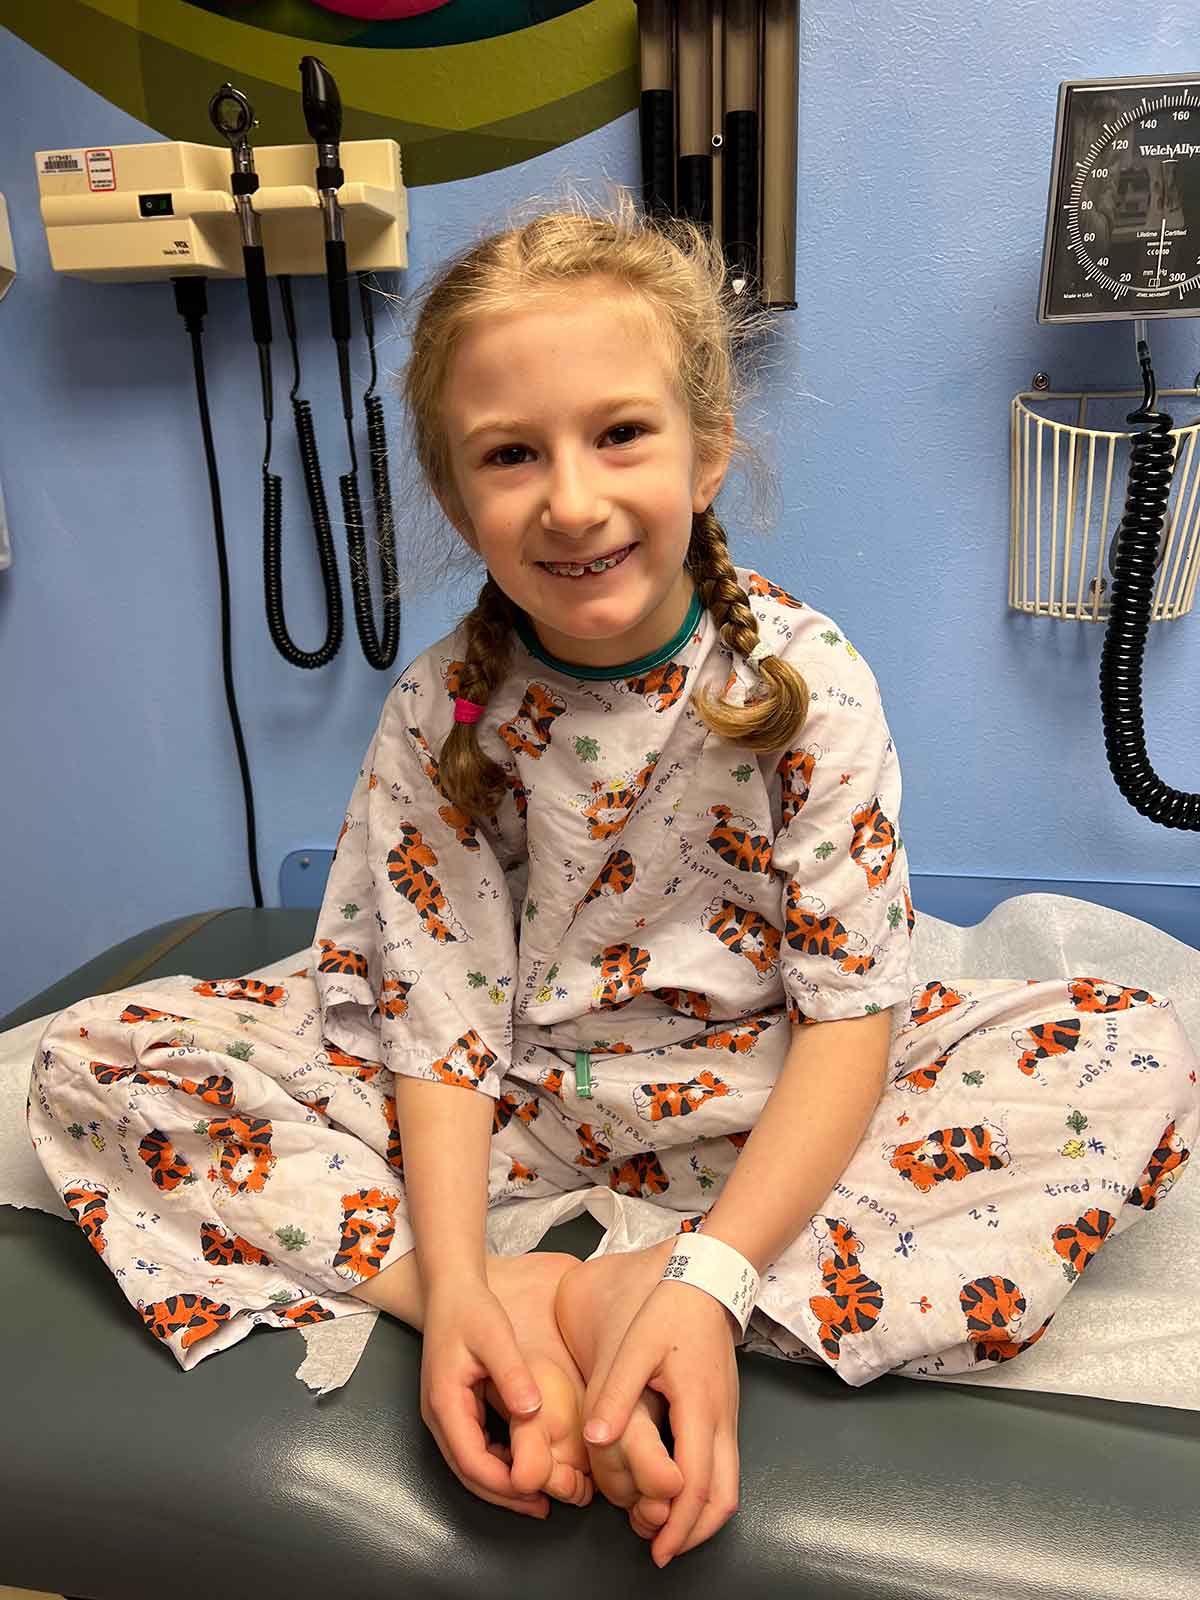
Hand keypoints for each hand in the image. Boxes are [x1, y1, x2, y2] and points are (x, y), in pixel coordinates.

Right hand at [419, 1277, 548, 1518]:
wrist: (451, 1288)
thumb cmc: (471, 1309)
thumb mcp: (495, 1336)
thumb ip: (512, 1374)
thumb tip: (532, 1411)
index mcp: (445, 1402)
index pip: (471, 1461)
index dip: (503, 1483)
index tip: (536, 1492)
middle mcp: (438, 1414)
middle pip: (466, 1473)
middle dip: (502, 1494)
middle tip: (540, 1508)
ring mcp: (443, 1413)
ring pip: (467, 1464)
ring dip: (498, 1482)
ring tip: (535, 1494)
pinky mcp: (453, 1407)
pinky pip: (471, 1447)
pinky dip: (494, 1463)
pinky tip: (520, 1462)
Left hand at [582, 1276, 741, 1565]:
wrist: (707, 1277)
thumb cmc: (668, 1309)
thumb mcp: (634, 1346)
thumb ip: (614, 1393)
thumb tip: (597, 1441)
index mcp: (700, 1408)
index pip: (697, 1484)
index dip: (678, 1523)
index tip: (656, 1548)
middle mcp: (722, 1420)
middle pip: (722, 1498)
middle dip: (691, 1532)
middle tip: (660, 1548)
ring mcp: (728, 1416)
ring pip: (728, 1485)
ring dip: (698, 1515)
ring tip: (663, 1527)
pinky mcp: (723, 1411)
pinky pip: (723, 1467)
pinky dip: (703, 1491)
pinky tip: (674, 1490)